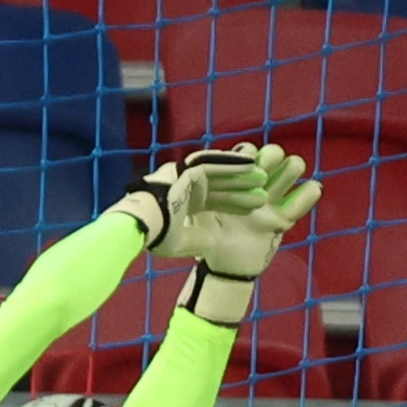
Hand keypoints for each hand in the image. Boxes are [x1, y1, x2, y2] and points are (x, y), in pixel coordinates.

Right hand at [109, 144, 269, 254]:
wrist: (144, 222)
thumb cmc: (158, 235)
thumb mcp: (182, 243)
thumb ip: (198, 241)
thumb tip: (211, 242)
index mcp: (186, 204)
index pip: (215, 203)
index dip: (234, 206)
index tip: (251, 209)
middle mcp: (188, 188)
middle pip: (221, 187)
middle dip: (242, 189)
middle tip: (263, 192)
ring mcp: (188, 177)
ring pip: (220, 175)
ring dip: (240, 175)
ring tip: (261, 176)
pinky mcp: (189, 169)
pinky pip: (214, 165)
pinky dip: (231, 163)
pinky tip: (249, 164)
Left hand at [185, 142, 323, 277]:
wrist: (226, 268)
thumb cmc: (209, 239)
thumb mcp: (198, 215)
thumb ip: (198, 197)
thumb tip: (190, 175)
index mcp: (235, 180)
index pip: (246, 153)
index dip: (248, 156)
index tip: (246, 166)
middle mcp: (256, 185)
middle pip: (272, 155)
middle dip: (271, 157)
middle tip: (265, 171)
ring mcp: (272, 200)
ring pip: (291, 170)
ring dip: (291, 169)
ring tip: (286, 177)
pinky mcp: (285, 218)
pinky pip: (303, 200)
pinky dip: (309, 192)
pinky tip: (311, 188)